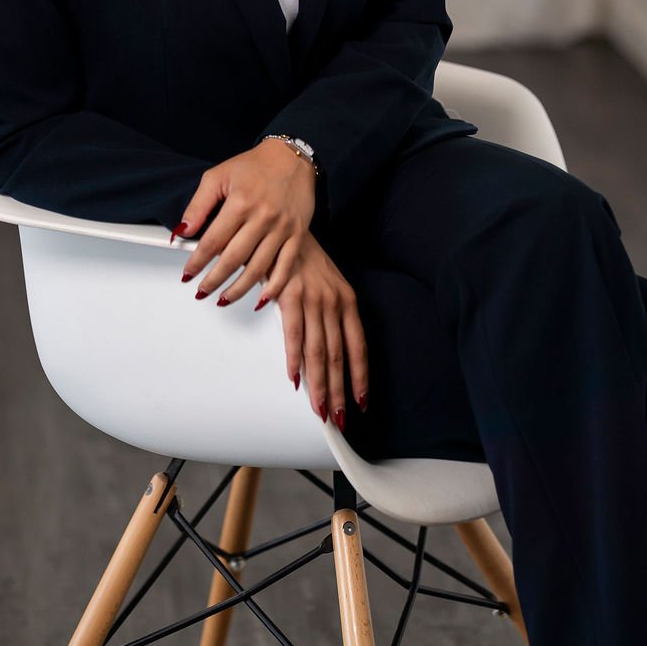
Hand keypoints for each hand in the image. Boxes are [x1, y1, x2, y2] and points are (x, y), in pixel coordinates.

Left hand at [176, 139, 316, 303]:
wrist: (292, 156)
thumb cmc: (254, 166)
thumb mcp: (218, 176)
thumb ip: (198, 204)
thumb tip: (182, 230)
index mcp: (241, 202)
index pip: (213, 241)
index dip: (197, 262)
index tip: (188, 274)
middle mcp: (263, 217)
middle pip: (234, 259)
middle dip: (214, 281)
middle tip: (201, 291)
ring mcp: (282, 227)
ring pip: (258, 268)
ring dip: (238, 289)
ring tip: (223, 299)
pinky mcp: (298, 234)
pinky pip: (285, 267)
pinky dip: (273, 287)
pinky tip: (260, 299)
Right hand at [275, 233, 369, 428]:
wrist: (285, 227)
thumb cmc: (304, 259)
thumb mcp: (327, 284)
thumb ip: (331, 316)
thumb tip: (330, 352)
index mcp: (347, 300)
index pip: (358, 347)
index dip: (360, 377)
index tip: (362, 402)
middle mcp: (334, 302)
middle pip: (338, 356)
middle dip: (339, 391)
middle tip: (339, 418)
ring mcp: (312, 299)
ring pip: (319, 352)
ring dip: (319, 385)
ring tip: (320, 409)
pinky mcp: (290, 295)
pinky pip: (294, 335)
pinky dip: (294, 360)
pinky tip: (295, 379)